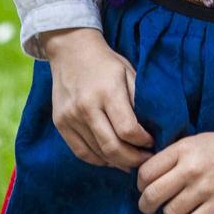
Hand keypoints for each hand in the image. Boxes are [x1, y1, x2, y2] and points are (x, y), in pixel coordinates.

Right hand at [40, 28, 153, 169]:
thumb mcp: (128, 73)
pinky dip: (98, 160)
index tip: (153, 142)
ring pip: (97, 153)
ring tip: (131, 162)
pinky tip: (111, 159)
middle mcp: (86, 106)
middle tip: (145, 160)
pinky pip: (81, 152)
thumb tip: (153, 128)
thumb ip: (139, 100)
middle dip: (133, 160)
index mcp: (107, 92)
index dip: (144, 142)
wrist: (71, 50)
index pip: (128, 130)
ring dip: (117, 163)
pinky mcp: (60, 123)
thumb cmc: (106, 62)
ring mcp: (70, 117)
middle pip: (112, 147)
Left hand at [135, 113, 213, 213]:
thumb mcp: (197, 142)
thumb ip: (174, 156)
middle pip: (151, 195)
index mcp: (183, 149)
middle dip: (146, 205)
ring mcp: (205, 189)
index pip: (145, 172)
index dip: (140, 184)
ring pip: (170, 213)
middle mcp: (191, 169)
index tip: (145, 189)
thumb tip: (148, 176)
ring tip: (182, 208)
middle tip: (149, 208)